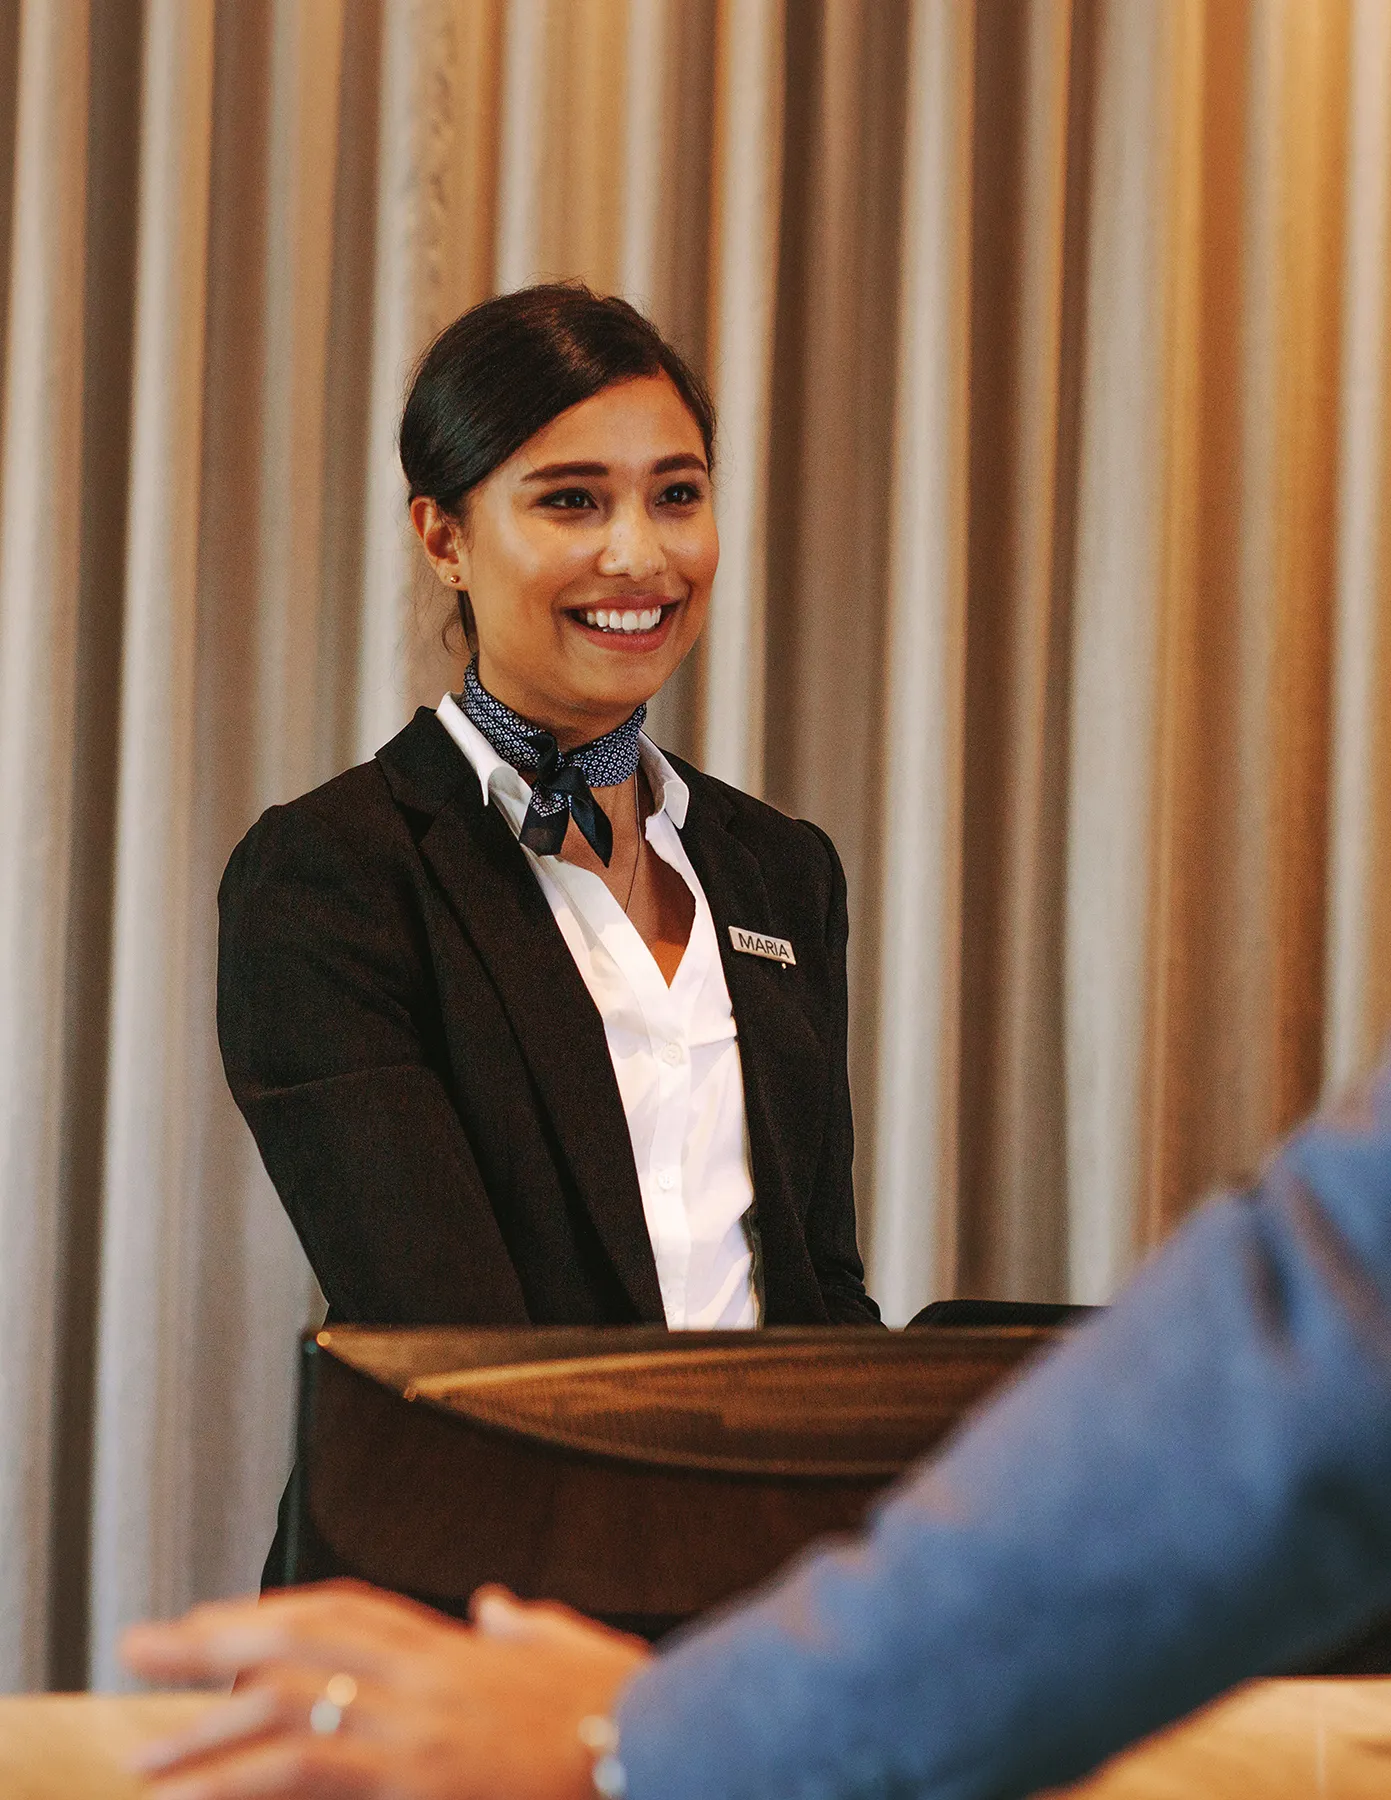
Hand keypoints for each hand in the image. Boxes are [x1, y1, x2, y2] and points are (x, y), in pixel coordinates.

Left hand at [121, 1578, 651, 1799]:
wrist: (657, 1747)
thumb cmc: (621, 1709)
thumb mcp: (569, 1652)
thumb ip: (525, 1629)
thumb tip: (500, 1610)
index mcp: (456, 1647)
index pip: (347, 1609)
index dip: (278, 1611)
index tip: (222, 1621)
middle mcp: (427, 1673)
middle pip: (299, 1638)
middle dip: (212, 1642)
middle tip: (143, 1647)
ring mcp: (418, 1722)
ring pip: (289, 1702)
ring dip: (208, 1728)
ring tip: (147, 1756)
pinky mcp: (417, 1775)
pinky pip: (310, 1770)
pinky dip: (246, 1779)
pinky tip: (200, 1795)